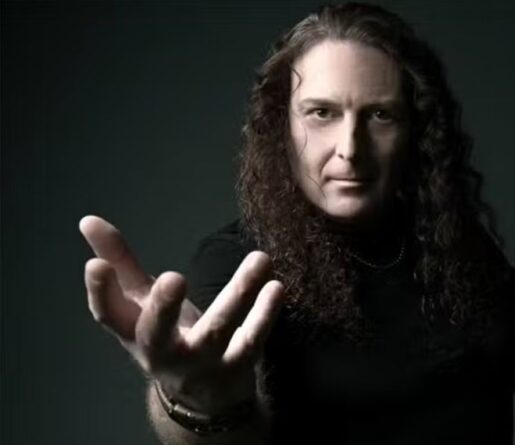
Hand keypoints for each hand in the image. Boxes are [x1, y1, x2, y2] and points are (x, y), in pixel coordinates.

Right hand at [80, 215, 283, 412]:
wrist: (203, 396)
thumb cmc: (167, 336)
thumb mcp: (141, 304)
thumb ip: (120, 263)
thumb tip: (88, 220)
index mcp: (133, 332)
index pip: (108, 315)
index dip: (99, 292)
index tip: (96, 264)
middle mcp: (162, 352)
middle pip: (156, 334)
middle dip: (162, 308)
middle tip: (173, 278)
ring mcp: (200, 363)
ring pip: (217, 330)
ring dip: (239, 293)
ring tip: (259, 258)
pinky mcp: (236, 366)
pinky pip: (252, 341)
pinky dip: (266, 315)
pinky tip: (276, 286)